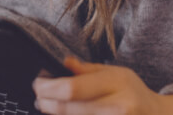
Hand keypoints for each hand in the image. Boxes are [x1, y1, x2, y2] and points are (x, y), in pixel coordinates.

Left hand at [32, 57, 172, 114]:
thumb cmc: (133, 93)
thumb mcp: (115, 73)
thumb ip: (87, 70)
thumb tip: (64, 62)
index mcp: (117, 84)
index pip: (73, 88)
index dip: (49, 87)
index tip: (39, 82)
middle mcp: (118, 107)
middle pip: (68, 108)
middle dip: (46, 101)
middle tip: (39, 95)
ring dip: (54, 112)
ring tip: (48, 104)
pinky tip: (65, 112)